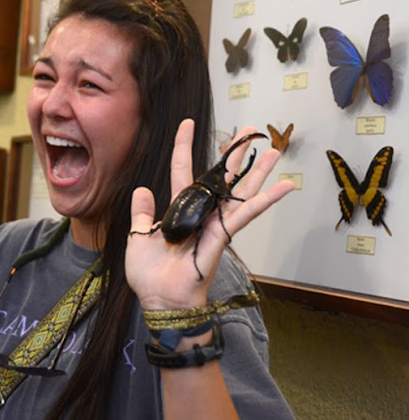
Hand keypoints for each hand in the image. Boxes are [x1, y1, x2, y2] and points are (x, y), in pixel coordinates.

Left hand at [125, 119, 293, 309]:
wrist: (160, 299)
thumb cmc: (149, 273)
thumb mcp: (138, 236)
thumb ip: (142, 213)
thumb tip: (142, 188)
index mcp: (178, 208)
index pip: (182, 169)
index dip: (184, 146)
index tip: (188, 123)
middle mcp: (200, 211)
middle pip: (220, 175)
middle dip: (234, 153)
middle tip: (249, 130)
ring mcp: (214, 222)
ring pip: (240, 190)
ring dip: (256, 170)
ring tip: (272, 149)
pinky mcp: (223, 235)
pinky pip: (246, 214)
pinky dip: (267, 200)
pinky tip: (285, 186)